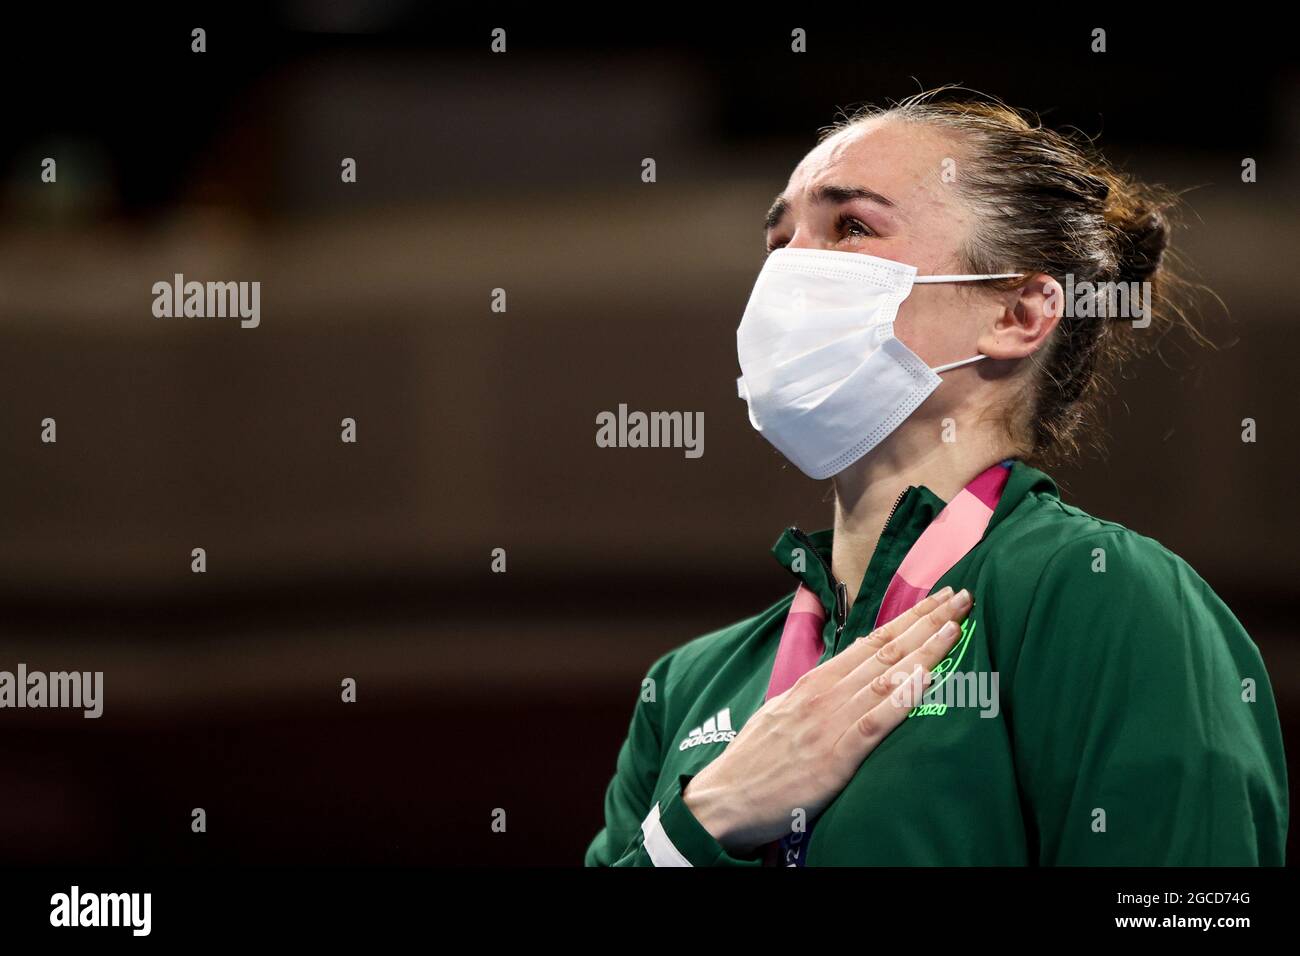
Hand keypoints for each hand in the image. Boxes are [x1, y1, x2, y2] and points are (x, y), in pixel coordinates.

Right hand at [682, 587, 971, 856]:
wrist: (726, 798)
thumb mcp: (782, 711)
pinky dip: (902, 700)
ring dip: (925, 650)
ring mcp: (831, 724)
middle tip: (962, 597)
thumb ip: (815, 692)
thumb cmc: (754, 759)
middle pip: (886, 650)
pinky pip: (875, 724)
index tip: (938, 600)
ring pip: (887, 678)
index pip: (871, 641)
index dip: (909, 619)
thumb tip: (846, 671)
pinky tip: (926, 680)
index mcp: (814, 683)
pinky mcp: (835, 759)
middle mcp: (825, 695)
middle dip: (927, 622)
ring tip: (956, 626)